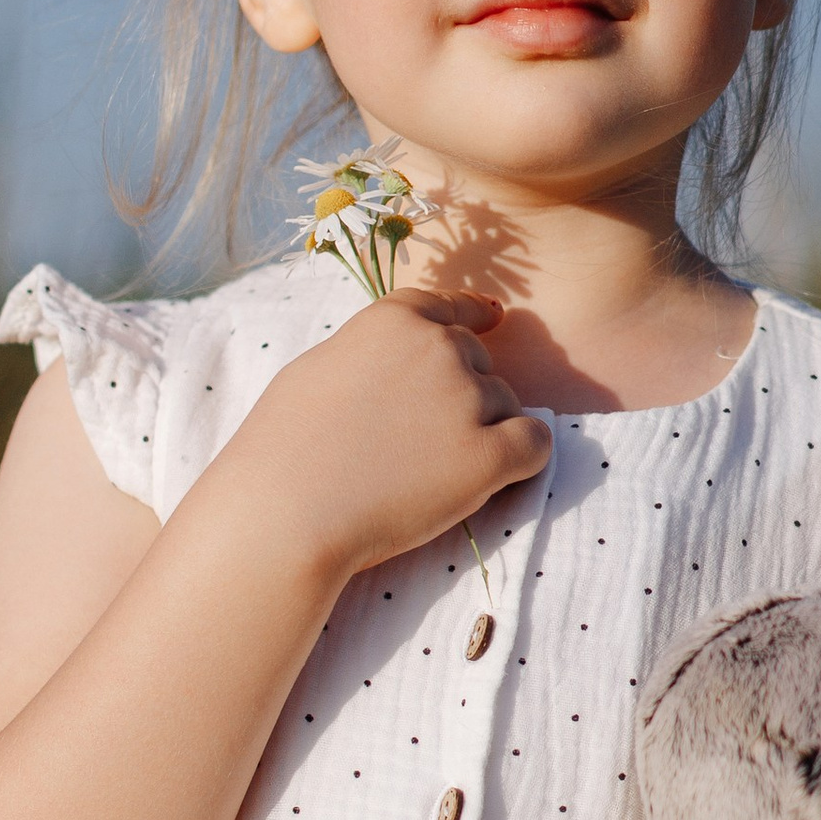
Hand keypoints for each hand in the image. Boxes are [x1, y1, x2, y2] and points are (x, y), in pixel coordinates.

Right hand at [244, 291, 552, 577]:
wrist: (286, 514)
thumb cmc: (285, 447)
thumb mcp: (321, 368)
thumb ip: (373, 351)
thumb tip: (401, 355)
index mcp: (396, 319)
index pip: (451, 305)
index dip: (473, 315)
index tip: (492, 320)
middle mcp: (439, 348)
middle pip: (480, 361)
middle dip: (463, 393)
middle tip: (419, 440)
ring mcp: (468, 399)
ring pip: (506, 405)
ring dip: (485, 430)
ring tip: (430, 470)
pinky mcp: (489, 455)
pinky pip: (535, 444)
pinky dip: (523, 458)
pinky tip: (496, 477)